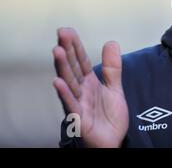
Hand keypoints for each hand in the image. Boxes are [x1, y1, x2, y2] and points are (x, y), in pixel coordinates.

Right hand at [52, 28, 128, 147]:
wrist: (113, 140)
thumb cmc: (109, 116)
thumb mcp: (114, 87)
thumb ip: (112, 67)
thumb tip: (111, 42)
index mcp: (89, 82)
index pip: (80, 60)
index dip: (75, 46)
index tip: (67, 30)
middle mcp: (81, 90)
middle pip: (72, 67)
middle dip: (67, 50)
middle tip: (61, 33)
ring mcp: (79, 103)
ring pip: (70, 82)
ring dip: (63, 67)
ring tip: (57, 50)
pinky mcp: (80, 118)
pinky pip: (71, 104)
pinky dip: (65, 93)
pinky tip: (58, 82)